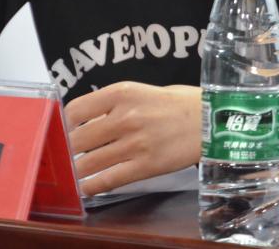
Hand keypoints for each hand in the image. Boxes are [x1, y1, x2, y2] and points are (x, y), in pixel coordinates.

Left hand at [64, 82, 201, 195]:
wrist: (212, 121)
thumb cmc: (179, 103)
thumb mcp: (142, 91)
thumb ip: (115, 104)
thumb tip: (87, 120)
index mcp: (122, 93)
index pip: (75, 110)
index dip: (65, 124)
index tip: (66, 130)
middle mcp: (124, 117)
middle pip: (78, 139)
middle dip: (69, 150)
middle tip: (68, 154)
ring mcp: (134, 143)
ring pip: (89, 163)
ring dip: (77, 170)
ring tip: (73, 172)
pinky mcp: (145, 166)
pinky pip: (108, 179)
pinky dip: (92, 186)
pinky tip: (86, 187)